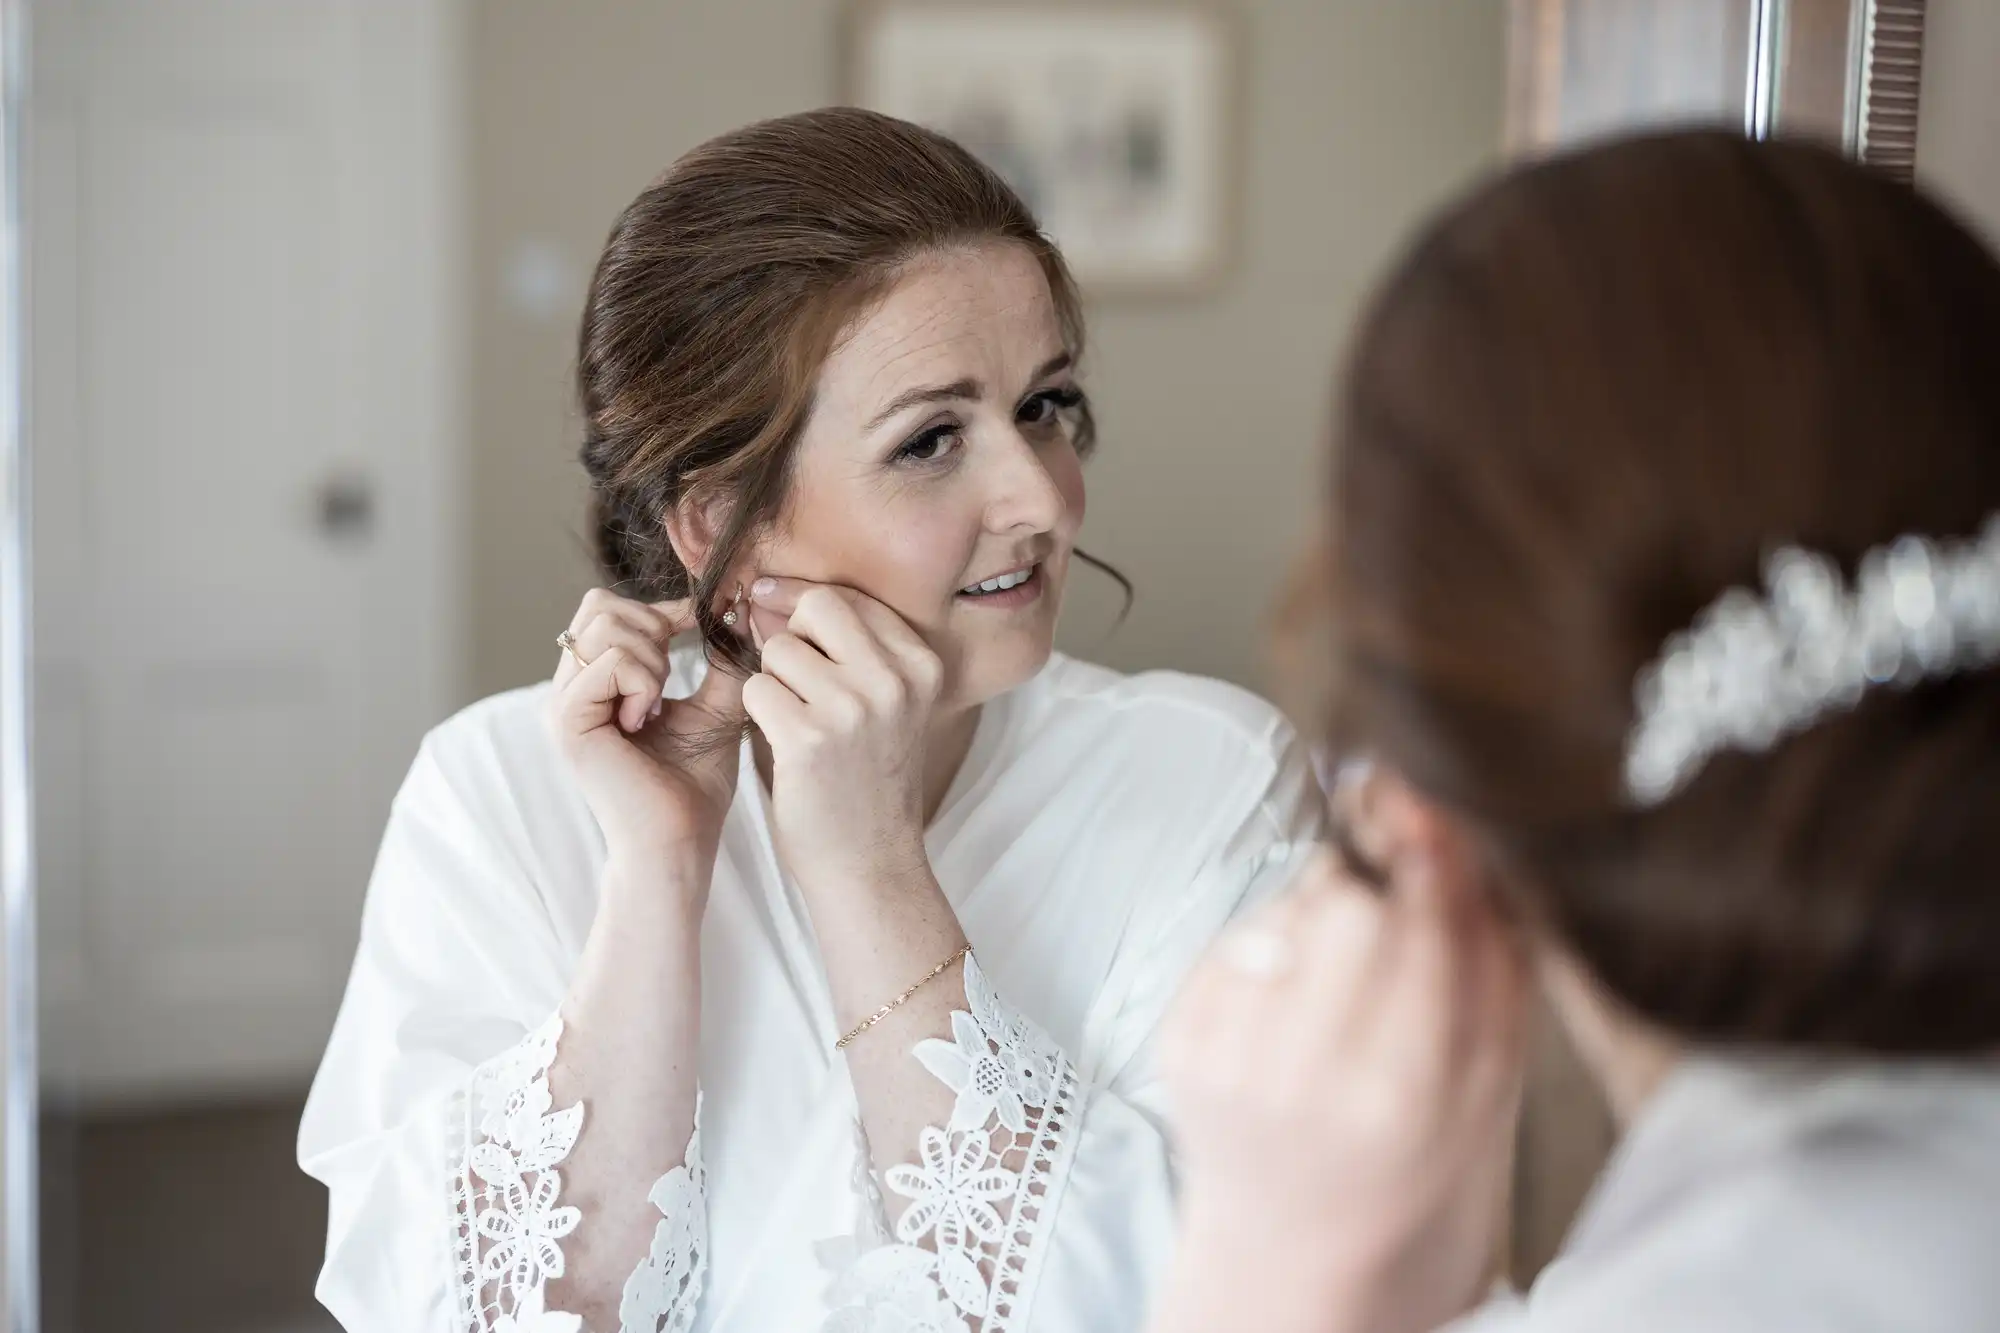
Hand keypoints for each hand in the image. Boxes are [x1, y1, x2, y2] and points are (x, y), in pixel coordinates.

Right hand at [550, 589, 744, 879]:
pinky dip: (643, 681)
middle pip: (599, 605)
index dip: (661, 608)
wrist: (677, 841)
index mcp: (595, 684)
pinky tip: (647, 719)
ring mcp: (562, 703)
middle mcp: (569, 689)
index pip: (609, 609)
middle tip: (671, 680)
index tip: (700, 623)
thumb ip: (722, 659)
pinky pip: (609, 660)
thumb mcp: (716, 708)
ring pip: (605, 626)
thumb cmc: (693, 785)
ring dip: (651, 658)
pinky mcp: (568, 721)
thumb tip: (738, 607)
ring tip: (658, 706)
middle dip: (651, 627)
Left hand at [739, 577, 942, 892]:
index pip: (849, 598)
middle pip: (814, 607)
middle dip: (791, 637)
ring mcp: (853, 708)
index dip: (806, 608)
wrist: (871, 863)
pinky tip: (783, 744)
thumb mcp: (887, 705)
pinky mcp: (809, 738)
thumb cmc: (869, 780)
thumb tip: (769, 592)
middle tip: (796, 683)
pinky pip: (755, 689)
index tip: (785, 624)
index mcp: (921, 665)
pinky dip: (757, 713)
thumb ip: (849, 649)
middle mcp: (894, 680)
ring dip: (773, 682)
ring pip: (778, 650)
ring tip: (797, 723)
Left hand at [1153, 779, 1529, 1332]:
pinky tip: (1287, 1002)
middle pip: (1346, 906)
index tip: (1426, 818)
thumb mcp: (1488, 1081)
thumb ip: (1488, 956)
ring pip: (1284, 912)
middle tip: (1387, 922)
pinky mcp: (1180, 1047)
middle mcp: (1309, 1082)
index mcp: (1406, 1097)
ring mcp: (1232, 1065)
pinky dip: (1266, 948)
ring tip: (1337, 978)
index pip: (1420, 927)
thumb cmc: (1409, 1157)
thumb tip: (1449, 828)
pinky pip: (1231, 940)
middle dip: (1374, 893)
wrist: (1301, 1246)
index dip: (1426, 855)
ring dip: (1317, 916)